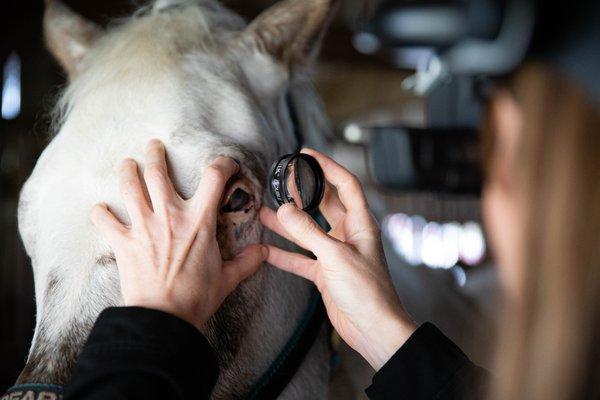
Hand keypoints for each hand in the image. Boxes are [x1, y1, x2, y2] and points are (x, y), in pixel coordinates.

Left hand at [90, 139, 266, 329]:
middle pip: (158, 172)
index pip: (214, 177)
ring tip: (126, 163)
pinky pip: (105, 221)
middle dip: (155, 154)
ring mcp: (143, 227)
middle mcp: (169, 216)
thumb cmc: (196, 298)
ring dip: (127, 171)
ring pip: (130, 187)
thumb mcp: (228, 279)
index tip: (225, 163)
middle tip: (153, 145)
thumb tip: (263, 252)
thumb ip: (247, 262)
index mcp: (199, 221)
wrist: (163, 319)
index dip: (222, 163)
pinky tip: (99, 209)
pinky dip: (100, 213)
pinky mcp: (123, 243)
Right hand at [260, 149, 415, 370]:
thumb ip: (307, 232)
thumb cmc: (367, 291)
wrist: (373, 329)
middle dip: (303, 193)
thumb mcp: (335, 256)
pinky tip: (265, 250)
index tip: (307, 154)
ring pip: (308, 232)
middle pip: (324, 205)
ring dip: (288, 223)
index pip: (345, 184)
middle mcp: (348, 235)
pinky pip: (301, 259)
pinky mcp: (325, 273)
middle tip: (280, 182)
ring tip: (264, 210)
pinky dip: (284, 254)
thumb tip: (284, 209)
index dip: (327, 166)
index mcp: (360, 224)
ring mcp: (335, 254)